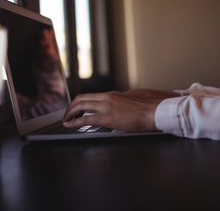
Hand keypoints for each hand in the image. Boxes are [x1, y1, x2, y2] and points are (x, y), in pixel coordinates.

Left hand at [62, 90, 178, 131]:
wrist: (153, 112)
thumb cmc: (146, 110)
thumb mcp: (131, 102)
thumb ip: (121, 103)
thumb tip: (118, 108)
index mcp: (113, 94)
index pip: (90, 95)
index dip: (79, 102)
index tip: (75, 108)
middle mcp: (107, 98)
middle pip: (81, 98)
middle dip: (71, 107)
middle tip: (67, 115)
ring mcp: (106, 106)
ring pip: (80, 106)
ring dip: (70, 113)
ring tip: (66, 120)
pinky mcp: (106, 117)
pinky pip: (85, 119)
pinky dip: (74, 122)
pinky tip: (69, 125)